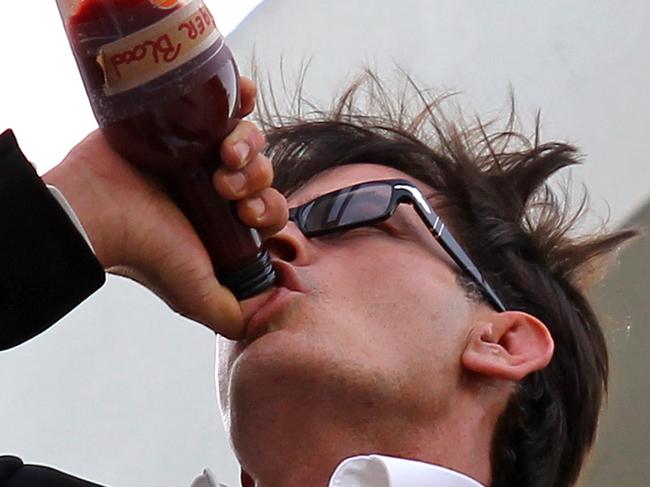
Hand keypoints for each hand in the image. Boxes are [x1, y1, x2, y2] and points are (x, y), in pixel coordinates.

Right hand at [43, 77, 287, 338]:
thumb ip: (229, 314)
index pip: (272, 210)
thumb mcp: (195, 295)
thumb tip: (262, 320)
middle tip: (228, 187)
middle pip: (265, 173)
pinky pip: (230, 102)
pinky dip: (245, 96)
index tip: (249, 214)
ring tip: (221, 158)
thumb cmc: (144, 252)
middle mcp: (217, 188)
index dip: (272, 209)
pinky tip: (245, 100)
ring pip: (251, 140)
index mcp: (226, 222)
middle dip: (258, 179)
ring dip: (248, 146)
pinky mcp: (185, 123)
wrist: (95, 211)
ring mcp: (201, 153)